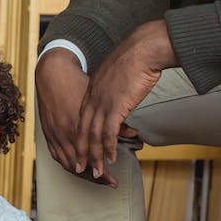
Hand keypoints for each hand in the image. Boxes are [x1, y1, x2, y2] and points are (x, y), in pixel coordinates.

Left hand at [75, 20, 175, 181]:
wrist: (142, 49)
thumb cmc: (133, 60)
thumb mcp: (114, 77)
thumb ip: (111, 90)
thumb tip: (116, 99)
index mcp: (90, 94)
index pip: (80, 122)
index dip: (79, 140)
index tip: (79, 153)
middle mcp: (91, 101)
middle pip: (81, 133)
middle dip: (81, 154)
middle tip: (82, 170)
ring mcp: (101, 105)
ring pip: (92, 137)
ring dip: (95, 157)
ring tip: (98, 172)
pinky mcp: (114, 107)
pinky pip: (107, 133)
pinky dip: (109, 148)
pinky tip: (112, 158)